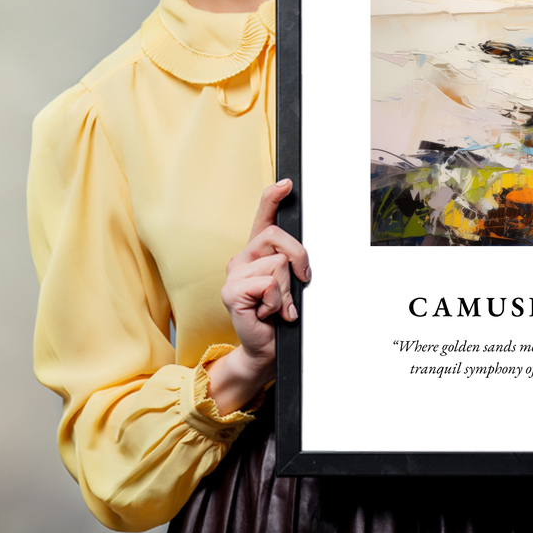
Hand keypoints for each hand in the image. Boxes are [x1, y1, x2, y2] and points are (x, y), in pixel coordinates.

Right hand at [206, 179, 310, 413]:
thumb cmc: (280, 315)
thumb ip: (292, 264)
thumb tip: (301, 256)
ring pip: (278, 264)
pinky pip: (268, 284)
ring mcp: (234, 274)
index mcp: (257, 252)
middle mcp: (242, 258)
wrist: (266, 348)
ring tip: (278, 306)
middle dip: (299, 259)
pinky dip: (277, 302)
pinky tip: (268, 313)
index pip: (263, 217)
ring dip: (287, 290)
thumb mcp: (291, 283)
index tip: (287, 184)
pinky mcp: (231, 292)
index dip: (273, 197)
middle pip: (278, 237)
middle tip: (299, 283)